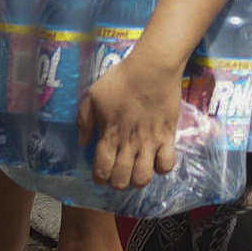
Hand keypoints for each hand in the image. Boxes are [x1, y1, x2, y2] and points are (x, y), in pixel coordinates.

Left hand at [81, 46, 186, 189]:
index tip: (101, 175)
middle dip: (117, 182)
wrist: (153, 68)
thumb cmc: (121, 80)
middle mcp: (129, 144)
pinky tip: (156, 158)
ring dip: (138, 179)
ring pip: (143, 178)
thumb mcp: (93, 96)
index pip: (102, 171)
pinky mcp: (168, 136)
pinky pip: (167, 165)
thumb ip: (84, 121)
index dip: (100, 179)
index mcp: (109, 136)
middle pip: (121, 180)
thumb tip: (83, 143)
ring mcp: (150, 142)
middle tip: (119, 172)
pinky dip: (161, 167)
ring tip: (137, 169)